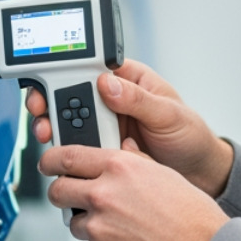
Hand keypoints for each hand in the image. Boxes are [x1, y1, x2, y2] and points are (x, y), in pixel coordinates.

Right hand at [25, 59, 233, 195]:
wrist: (197, 173)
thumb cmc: (190, 136)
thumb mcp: (169, 114)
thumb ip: (139, 99)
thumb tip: (109, 84)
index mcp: (129, 80)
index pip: (91, 67)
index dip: (67, 72)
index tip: (52, 83)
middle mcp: (113, 99)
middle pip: (72, 94)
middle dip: (52, 103)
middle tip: (43, 114)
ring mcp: (106, 124)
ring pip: (71, 122)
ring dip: (57, 129)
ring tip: (50, 136)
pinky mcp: (103, 148)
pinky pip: (80, 147)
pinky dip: (72, 152)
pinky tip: (70, 155)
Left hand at [41, 138, 229, 240]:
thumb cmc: (191, 215)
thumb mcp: (162, 173)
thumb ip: (132, 161)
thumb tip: (120, 153)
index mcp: (118, 167)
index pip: (67, 157)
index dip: (51, 159)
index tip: (47, 163)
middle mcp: (103, 194)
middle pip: (58, 190)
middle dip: (61, 193)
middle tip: (71, 196)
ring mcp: (99, 228)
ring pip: (74, 222)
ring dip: (88, 223)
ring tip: (121, 227)